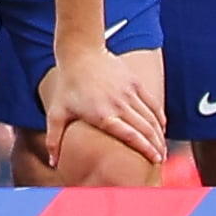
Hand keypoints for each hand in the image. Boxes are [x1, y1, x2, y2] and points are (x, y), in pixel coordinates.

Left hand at [41, 40, 162, 167]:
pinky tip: (161, 127)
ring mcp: (129, 92)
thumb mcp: (56, 113)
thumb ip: (54, 140)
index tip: (155, 161)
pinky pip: (152, 103)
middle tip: (161, 160)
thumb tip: (52, 163)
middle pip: (146, 130)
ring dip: (159, 134)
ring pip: (152, 118)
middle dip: (157, 147)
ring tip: (162, 148)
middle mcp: (119, 104)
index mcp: (103, 115)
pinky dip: (159, 117)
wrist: (80, 52)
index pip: (131, 136)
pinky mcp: (135, 82)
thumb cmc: (67, 85)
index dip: (146, 149)